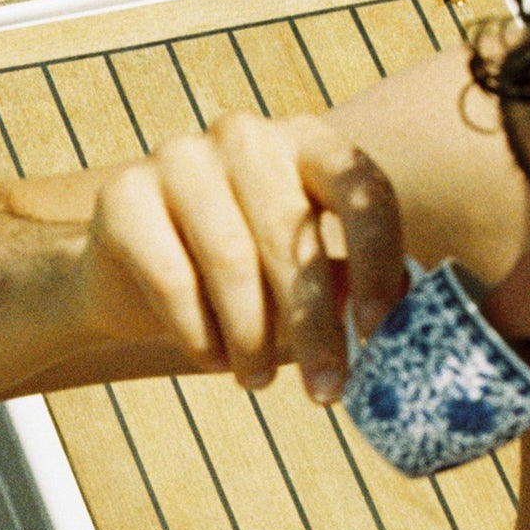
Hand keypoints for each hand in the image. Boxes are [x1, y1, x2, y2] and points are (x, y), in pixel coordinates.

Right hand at [78, 112, 404, 401]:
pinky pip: (173, 278)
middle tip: (325, 393)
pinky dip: (198, 334)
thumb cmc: (235, 279)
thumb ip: (345, 284)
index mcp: (306, 143)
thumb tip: (404, 323)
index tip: (378, 330)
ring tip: (257, 381)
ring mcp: (180, 158)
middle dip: (314, 327)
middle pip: (292, 234)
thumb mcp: (300, 277)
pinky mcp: (125, 196)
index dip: (376, 260)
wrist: (127, 274)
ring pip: (232, 259)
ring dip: (251, 338)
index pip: (360, 188)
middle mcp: (245, 137)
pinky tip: (213, 359)